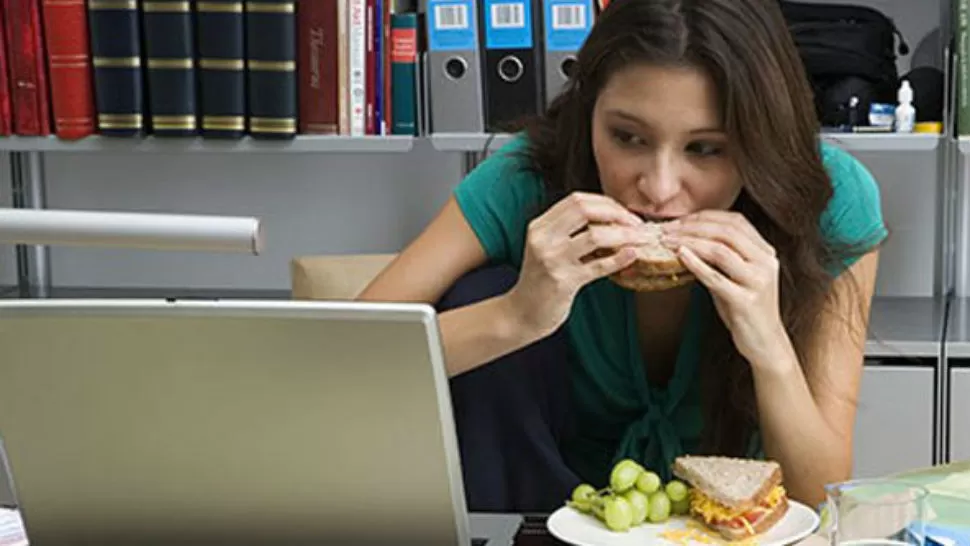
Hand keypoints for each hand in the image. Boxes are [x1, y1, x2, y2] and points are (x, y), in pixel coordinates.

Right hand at [506, 192, 651, 338]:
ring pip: (595, 236)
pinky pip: (598, 266)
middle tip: (637, 224)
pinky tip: (633, 255)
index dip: (605, 203)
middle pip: (585, 210)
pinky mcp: (563, 282)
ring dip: (625, 235)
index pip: (577, 200)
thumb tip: (613, 219)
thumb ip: (571, 232)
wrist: (523, 313)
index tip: (624, 213)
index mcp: (540, 226)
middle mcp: (543, 238)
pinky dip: (619, 259)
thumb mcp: (548, 248)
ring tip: (643, 239)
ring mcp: (552, 260)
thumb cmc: (542, 280)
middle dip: (617, 214)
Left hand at [661, 210, 789, 364]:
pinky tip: (680, 255)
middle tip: (666, 229)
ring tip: (667, 241)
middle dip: (692, 227)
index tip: (678, 219)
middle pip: (726, 231)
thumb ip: (718, 257)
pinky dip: (696, 264)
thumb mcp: (733, 276)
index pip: (735, 221)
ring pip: (721, 251)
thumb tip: (685, 238)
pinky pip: (716, 278)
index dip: (704, 217)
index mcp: (765, 251)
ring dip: (690, 242)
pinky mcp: (747, 301)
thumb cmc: (744, 308)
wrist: (764, 343)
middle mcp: (766, 262)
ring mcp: (758, 281)